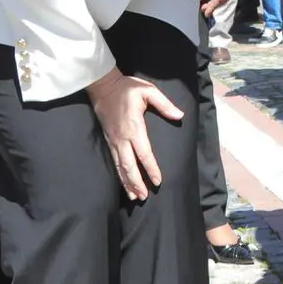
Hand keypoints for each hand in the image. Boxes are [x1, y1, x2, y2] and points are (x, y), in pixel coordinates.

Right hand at [88, 69, 182, 201]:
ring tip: (136, 197)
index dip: (151, 168)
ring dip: (128, 183)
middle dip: (137, 182)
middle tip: (146, 196)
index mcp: (134, 127)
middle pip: (129, 165)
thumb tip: (180, 116)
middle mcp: (122, 138)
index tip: (158, 181)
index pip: (144, 153)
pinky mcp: (108, 141)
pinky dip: (120, 175)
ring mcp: (114, 141)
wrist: (103, 86)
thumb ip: (164, 104)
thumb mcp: (148, 90)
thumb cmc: (127, 88)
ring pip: (120, 167)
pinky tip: (124, 184)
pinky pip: (114, 162)